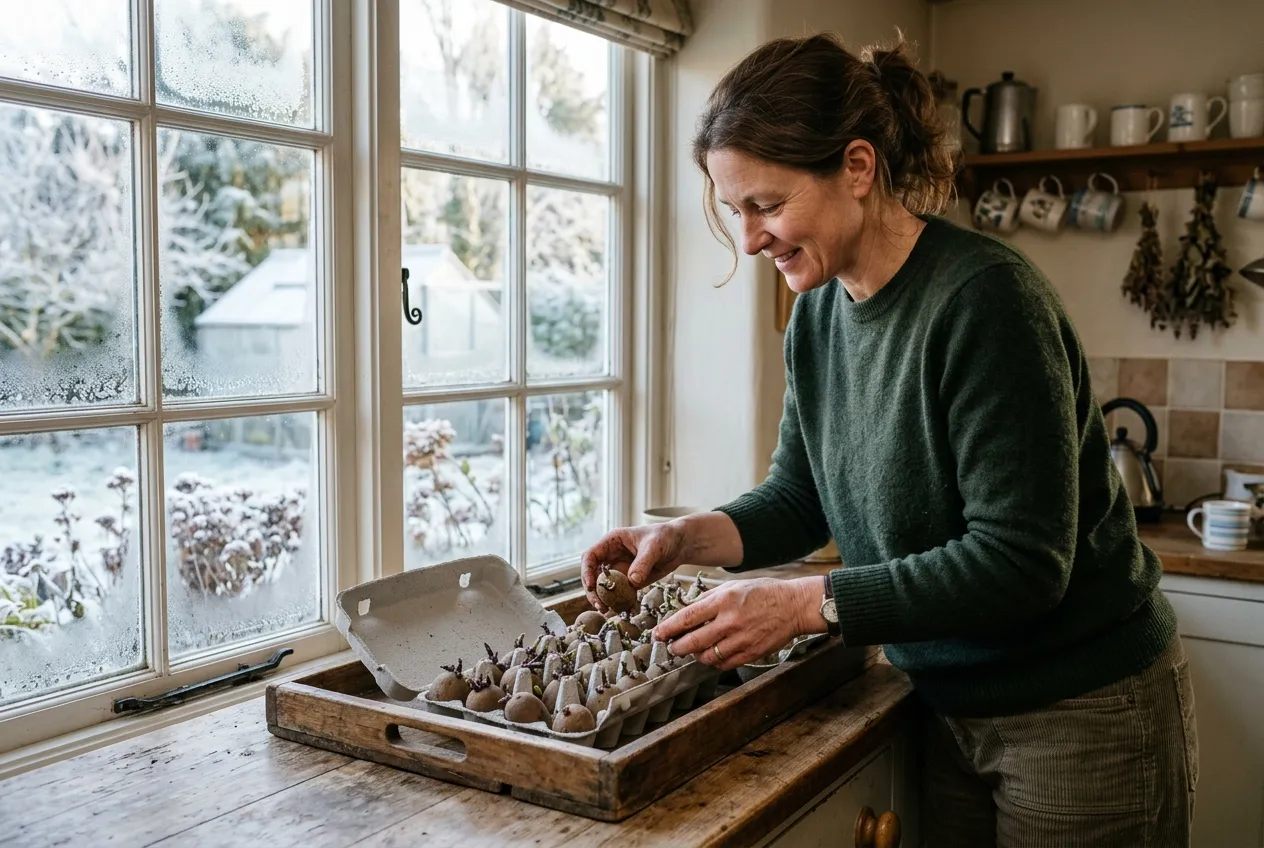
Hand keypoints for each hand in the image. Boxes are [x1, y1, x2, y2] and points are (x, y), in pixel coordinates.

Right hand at [580, 522, 688, 611]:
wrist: (679, 545)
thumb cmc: (664, 537)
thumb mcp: (654, 547)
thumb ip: (643, 563)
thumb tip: (632, 581)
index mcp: (611, 542)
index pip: (590, 556)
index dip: (587, 571)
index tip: (591, 586)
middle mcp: (611, 556)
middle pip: (593, 575)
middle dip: (593, 591)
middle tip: (600, 605)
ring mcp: (619, 570)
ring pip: (604, 586)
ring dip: (603, 599)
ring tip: (606, 611)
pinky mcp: (629, 581)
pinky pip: (619, 593)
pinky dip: (617, 602)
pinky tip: (620, 610)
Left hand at [651, 577, 826, 670]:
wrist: (793, 606)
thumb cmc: (762, 592)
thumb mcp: (732, 586)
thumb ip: (708, 599)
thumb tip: (686, 610)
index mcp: (723, 600)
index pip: (687, 618)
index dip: (668, 629)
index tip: (657, 634)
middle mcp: (730, 621)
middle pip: (693, 642)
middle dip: (677, 647)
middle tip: (671, 647)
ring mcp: (741, 639)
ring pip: (707, 657)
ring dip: (695, 656)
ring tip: (693, 650)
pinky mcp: (751, 653)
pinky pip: (724, 664)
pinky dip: (714, 661)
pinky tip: (712, 654)